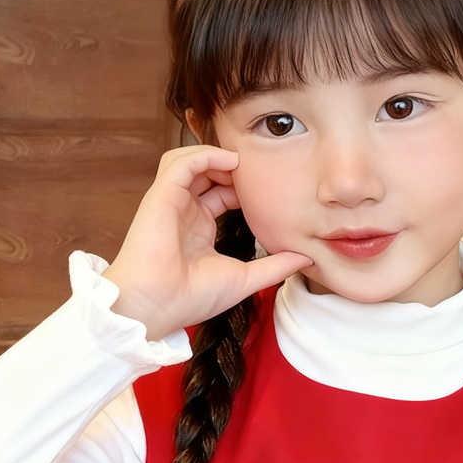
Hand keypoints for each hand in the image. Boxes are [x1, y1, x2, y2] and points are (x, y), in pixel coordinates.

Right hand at [101, 145, 312, 340]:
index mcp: (198, 226)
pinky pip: (180, 162)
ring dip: (215, 156)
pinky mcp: (160, 196)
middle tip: (258, 170)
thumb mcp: (244, 278)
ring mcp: (170, 201)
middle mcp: (183, 210)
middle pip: (206, 171)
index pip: (221, 192)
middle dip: (232, 167)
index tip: (268, 188)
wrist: (156, 307)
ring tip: (241, 164)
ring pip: (188, 160)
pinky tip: (229, 162)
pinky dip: (204, 155)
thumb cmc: (190, 297)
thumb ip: (275, 266)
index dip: (243, 186)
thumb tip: (307, 259)